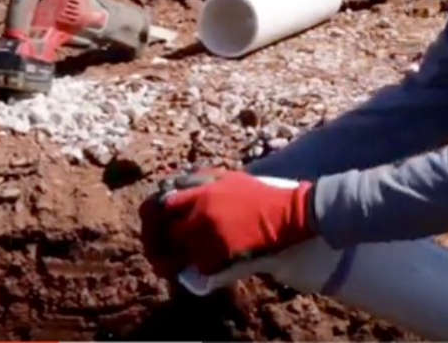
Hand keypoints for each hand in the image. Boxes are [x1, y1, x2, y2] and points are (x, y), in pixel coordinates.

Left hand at [138, 168, 316, 277]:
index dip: (157, 216)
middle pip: (170, 233)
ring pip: (183, 253)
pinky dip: (203, 269)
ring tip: (182, 265)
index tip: (159, 225)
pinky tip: (208, 267)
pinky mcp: (224, 254)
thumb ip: (203, 180)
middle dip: (168, 242)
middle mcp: (202, 214)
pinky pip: (202, 267)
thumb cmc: (264, 194)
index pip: (164, 204)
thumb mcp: (232, 178)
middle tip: (167, 252)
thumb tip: (177, 185)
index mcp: (203, 193)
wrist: (290, 213)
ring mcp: (212, 235)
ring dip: (183, 258)